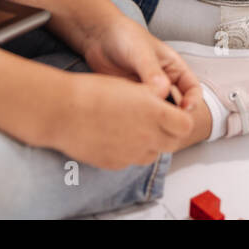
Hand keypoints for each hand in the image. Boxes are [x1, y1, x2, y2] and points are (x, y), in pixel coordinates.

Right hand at [50, 72, 196, 169]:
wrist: (63, 111)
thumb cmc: (94, 92)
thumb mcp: (130, 84)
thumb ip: (153, 92)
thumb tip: (164, 93)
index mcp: (155, 113)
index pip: (186, 125)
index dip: (182, 119)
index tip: (176, 114)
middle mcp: (147, 136)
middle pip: (173, 143)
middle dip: (170, 133)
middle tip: (158, 121)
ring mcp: (131, 153)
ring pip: (153, 155)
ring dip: (151, 143)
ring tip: (135, 127)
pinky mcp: (115, 163)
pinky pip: (131, 161)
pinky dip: (130, 151)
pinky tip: (116, 136)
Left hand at [78, 12, 203, 112]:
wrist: (99, 36)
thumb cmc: (125, 36)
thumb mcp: (141, 52)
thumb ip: (151, 71)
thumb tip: (163, 91)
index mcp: (174, 68)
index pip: (192, 89)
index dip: (193, 100)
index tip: (185, 110)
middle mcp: (164, 82)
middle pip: (177, 105)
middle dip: (173, 116)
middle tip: (165, 124)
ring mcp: (148, 92)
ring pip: (157, 111)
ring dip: (154, 119)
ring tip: (147, 124)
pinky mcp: (132, 99)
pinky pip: (140, 112)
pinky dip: (138, 119)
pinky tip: (131, 121)